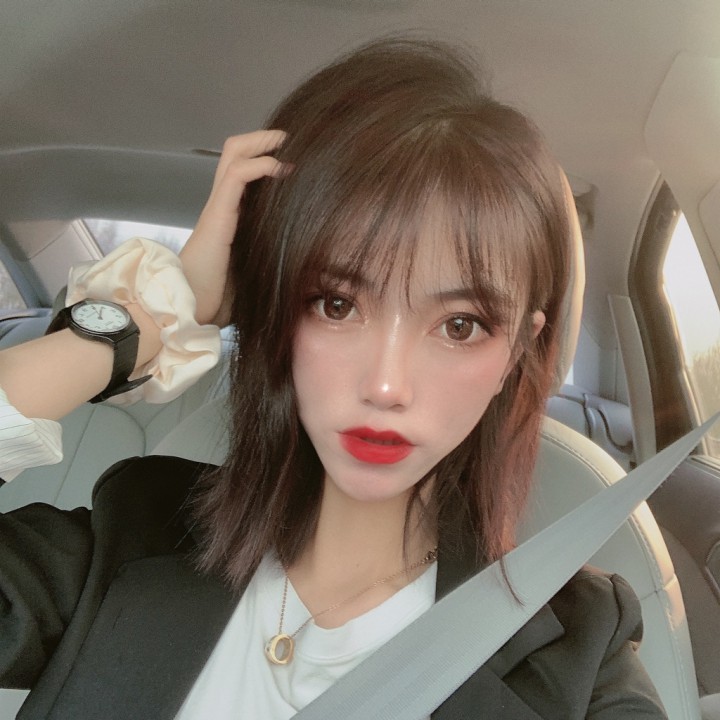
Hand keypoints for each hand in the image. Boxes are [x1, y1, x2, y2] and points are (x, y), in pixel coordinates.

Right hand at [180, 130, 286, 325]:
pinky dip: (261, 165)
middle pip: (235, 151)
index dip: (267, 156)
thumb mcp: (254, 272)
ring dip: (263, 141)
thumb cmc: (220, 299)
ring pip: (234, 153)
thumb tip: (305, 268)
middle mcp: (222, 205)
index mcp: (230, 216)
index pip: (245, 171)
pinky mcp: (218, 215)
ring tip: (289, 142)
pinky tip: (282, 168)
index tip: (297, 157)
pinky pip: (237, 175)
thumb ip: (270, 259)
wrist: (191, 311)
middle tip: (292, 138)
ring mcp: (218, 207)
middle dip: (264, 138)